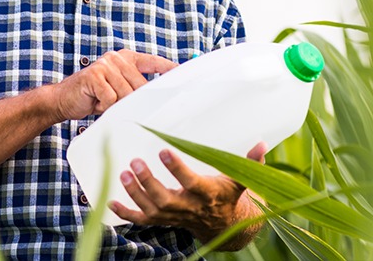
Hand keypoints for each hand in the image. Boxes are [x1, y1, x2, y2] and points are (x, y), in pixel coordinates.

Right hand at [48, 50, 176, 120]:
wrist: (62, 100)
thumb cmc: (93, 97)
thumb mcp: (117, 90)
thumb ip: (134, 88)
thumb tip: (156, 98)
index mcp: (125, 58)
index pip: (153, 61)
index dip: (169, 68)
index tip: (186, 73)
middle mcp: (116, 58)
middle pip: (140, 85)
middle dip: (134, 101)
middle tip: (120, 107)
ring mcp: (105, 65)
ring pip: (125, 94)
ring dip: (116, 105)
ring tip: (103, 103)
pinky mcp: (94, 75)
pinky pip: (111, 98)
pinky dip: (104, 106)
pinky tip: (94, 102)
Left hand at [111, 142, 266, 245]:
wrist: (224, 227)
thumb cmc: (229, 197)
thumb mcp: (240, 181)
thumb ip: (249, 163)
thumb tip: (262, 143)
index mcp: (207, 195)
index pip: (191, 183)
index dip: (177, 169)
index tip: (163, 151)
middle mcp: (188, 208)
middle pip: (166, 199)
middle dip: (149, 182)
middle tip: (135, 162)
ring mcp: (174, 216)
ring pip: (151, 209)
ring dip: (135, 193)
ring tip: (123, 172)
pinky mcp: (163, 220)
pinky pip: (142, 220)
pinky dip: (126, 212)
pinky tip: (110, 200)